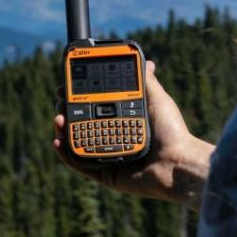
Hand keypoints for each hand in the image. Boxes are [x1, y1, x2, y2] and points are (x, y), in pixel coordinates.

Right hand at [53, 60, 213, 210]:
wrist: (177, 162)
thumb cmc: (172, 132)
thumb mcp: (158, 100)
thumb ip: (147, 82)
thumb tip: (147, 63)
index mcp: (124, 120)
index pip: (97, 105)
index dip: (81, 95)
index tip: (68, 84)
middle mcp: (114, 136)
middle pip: (83, 122)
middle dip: (68, 110)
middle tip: (60, 101)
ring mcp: (108, 155)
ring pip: (78, 141)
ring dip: (63, 130)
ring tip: (59, 120)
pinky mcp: (105, 173)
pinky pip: (80, 164)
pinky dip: (66, 154)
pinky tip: (58, 142)